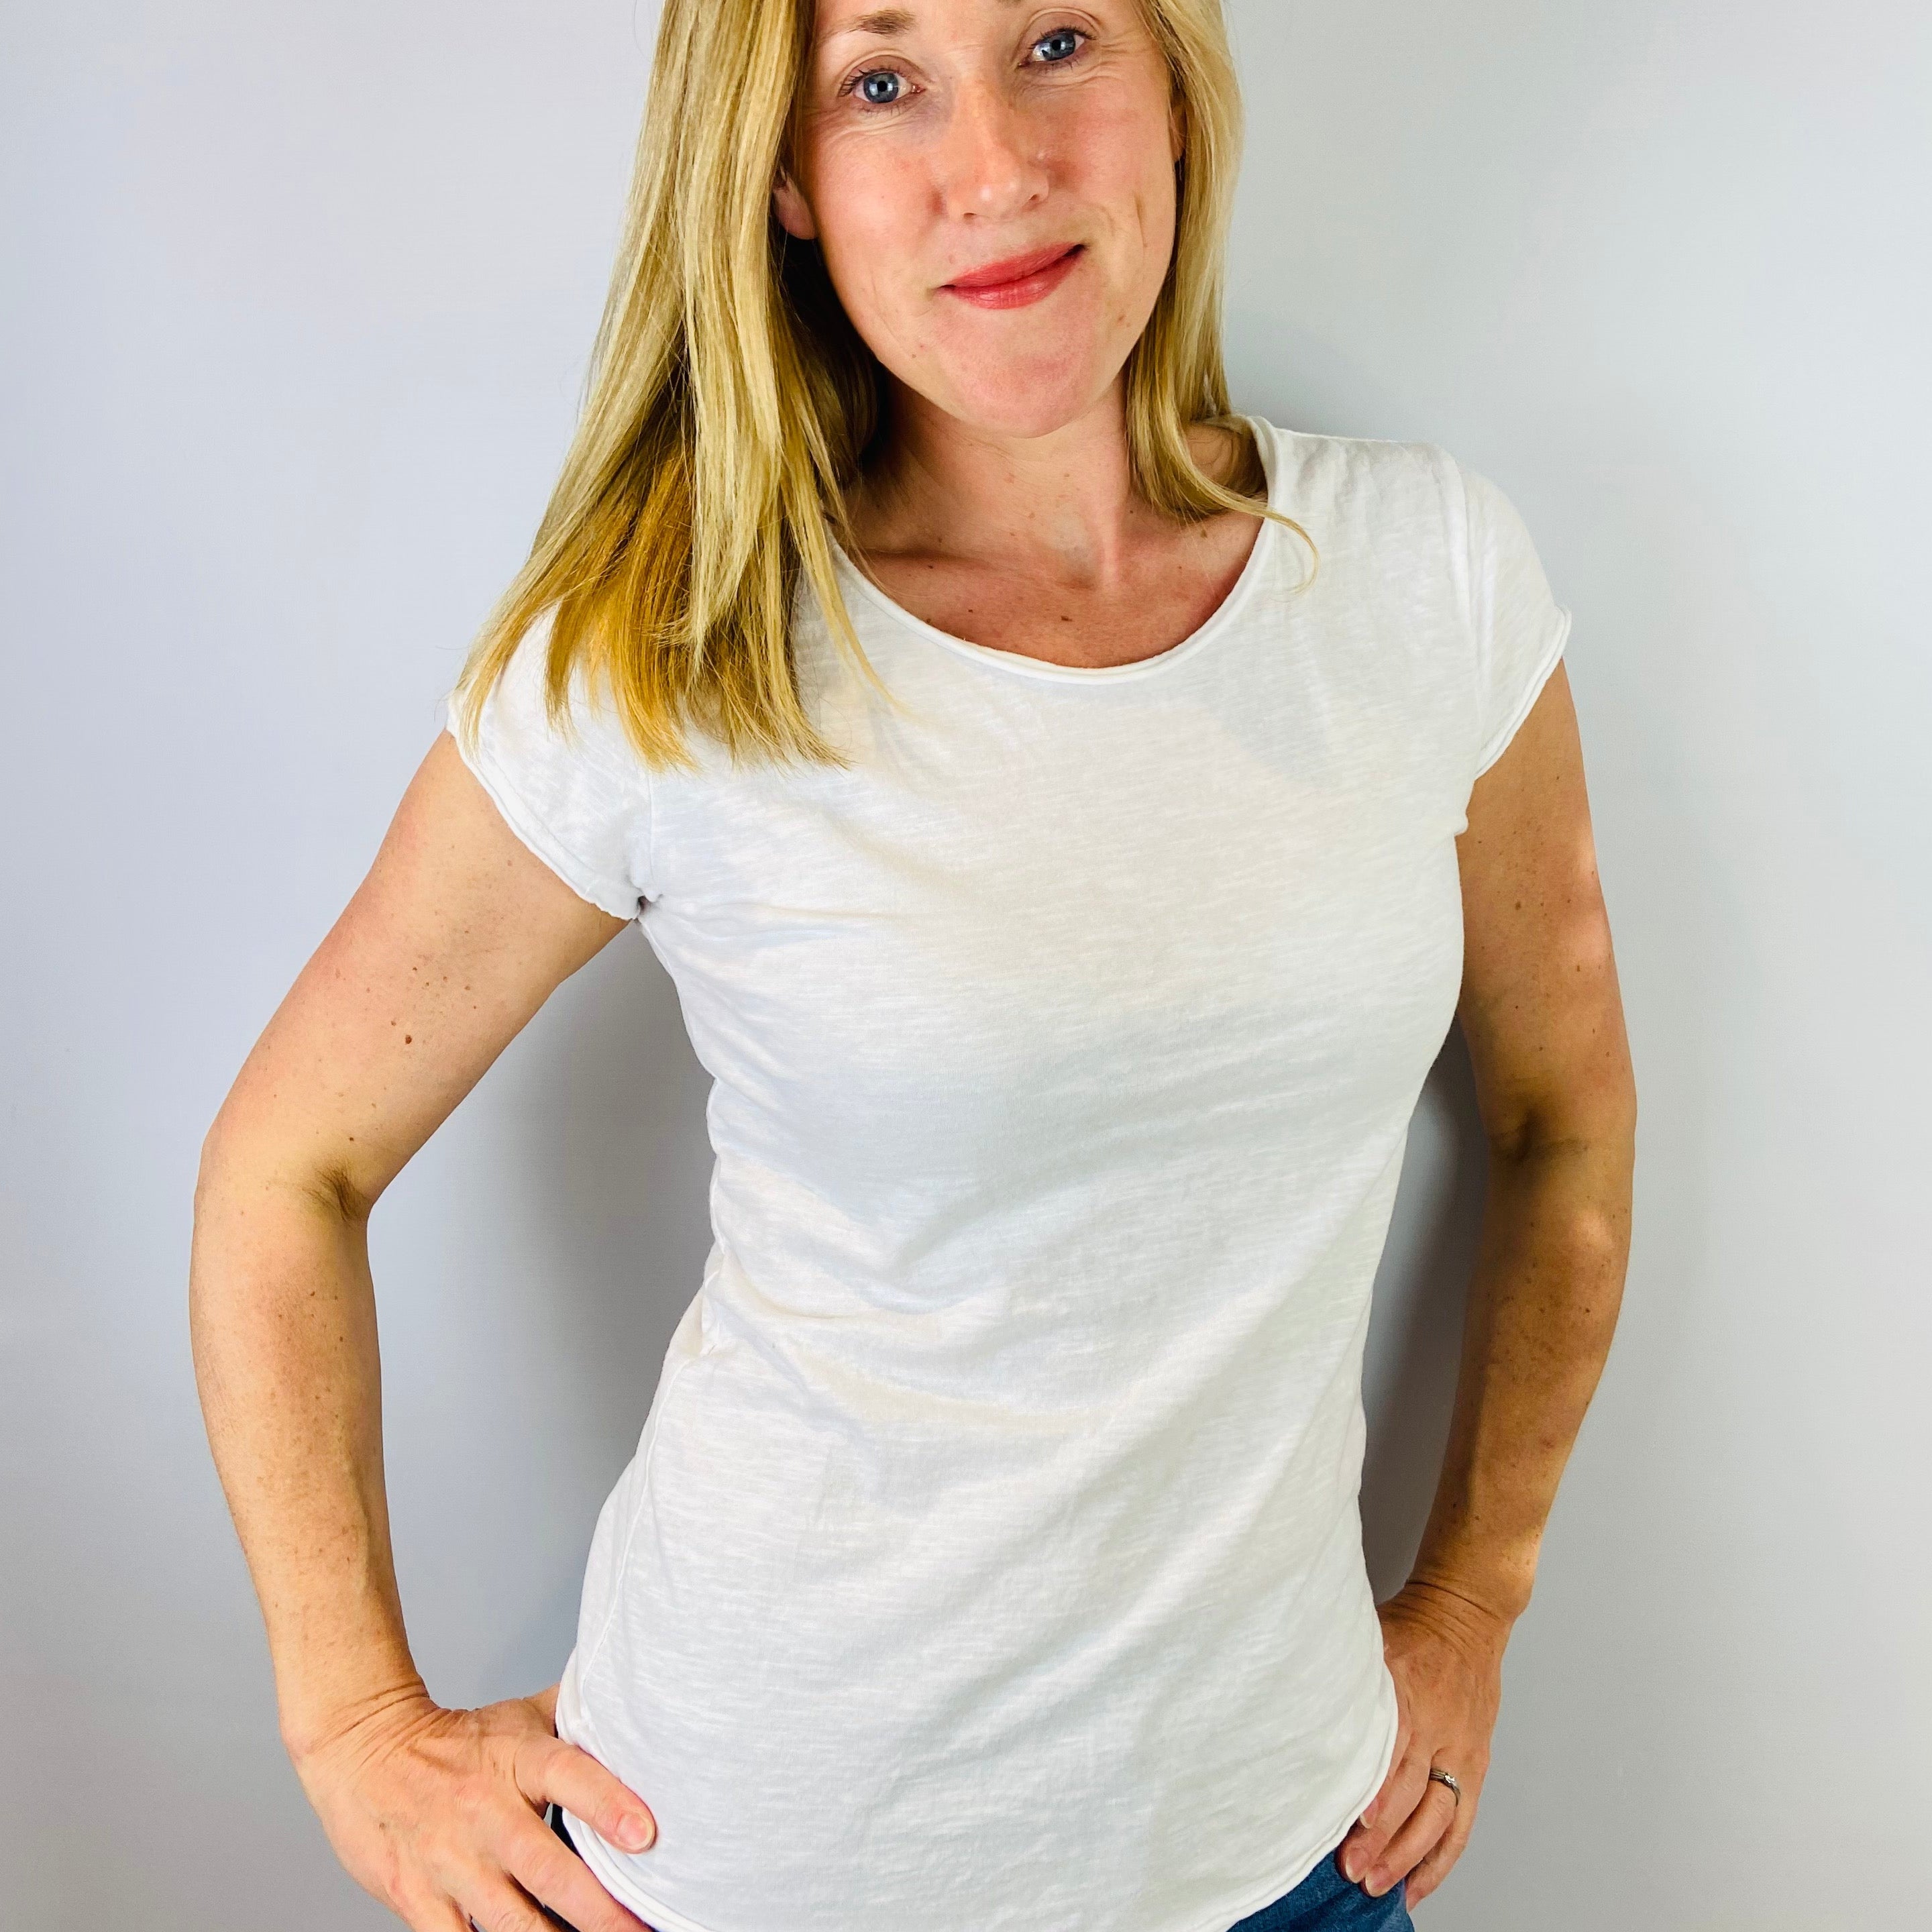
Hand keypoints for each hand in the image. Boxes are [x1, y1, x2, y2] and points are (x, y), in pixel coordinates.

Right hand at [288, 1681, 658, 1931]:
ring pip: (509, 1922)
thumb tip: (637, 1713)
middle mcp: (485, 1812)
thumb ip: (576, 1719)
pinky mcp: (416, 1899)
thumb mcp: (519, 1716)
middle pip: (547, 1869)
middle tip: (640, 1930)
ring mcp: (450, 1862)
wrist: (363, 1748)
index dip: (608, 1804)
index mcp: (516, 1759)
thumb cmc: (455, 1739)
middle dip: (599, 1911)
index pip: (568, 1776)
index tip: (646, 1834)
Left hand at [1336, 1579, 1508, 1909]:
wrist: (1468, 1613)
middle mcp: (1440, 1724)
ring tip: (1379, 1884)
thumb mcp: (1371, 1636)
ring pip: (1439, 1814)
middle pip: (1413, 1789)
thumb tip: (1290, 1693)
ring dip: (1409, 1855)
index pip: (1395, 1746)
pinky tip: (1418, 1883)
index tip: (1355, 1817)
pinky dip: (1441, 1857)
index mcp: (1409, 1688)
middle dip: (1383, 1835)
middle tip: (1352, 1866)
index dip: (1377, 1786)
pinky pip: (1462, 1821)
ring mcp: (1461, 1748)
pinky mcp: (1475, 1764)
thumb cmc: (1411, 1625)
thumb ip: (1343, 1672)